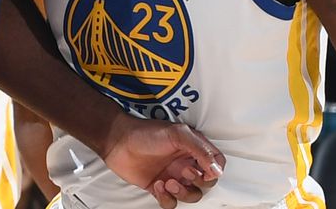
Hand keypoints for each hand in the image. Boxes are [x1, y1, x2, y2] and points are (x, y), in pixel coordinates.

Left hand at [101, 116, 222, 208]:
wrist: (118, 142)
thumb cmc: (146, 133)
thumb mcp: (177, 134)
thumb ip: (200, 150)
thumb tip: (217, 170)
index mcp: (193, 148)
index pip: (216, 163)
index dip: (215, 170)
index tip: (206, 172)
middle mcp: (185, 163)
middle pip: (206, 183)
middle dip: (198, 182)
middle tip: (184, 172)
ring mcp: (173, 176)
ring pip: (190, 195)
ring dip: (183, 193)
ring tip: (169, 182)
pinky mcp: (159, 188)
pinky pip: (171, 202)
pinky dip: (167, 198)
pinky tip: (158, 185)